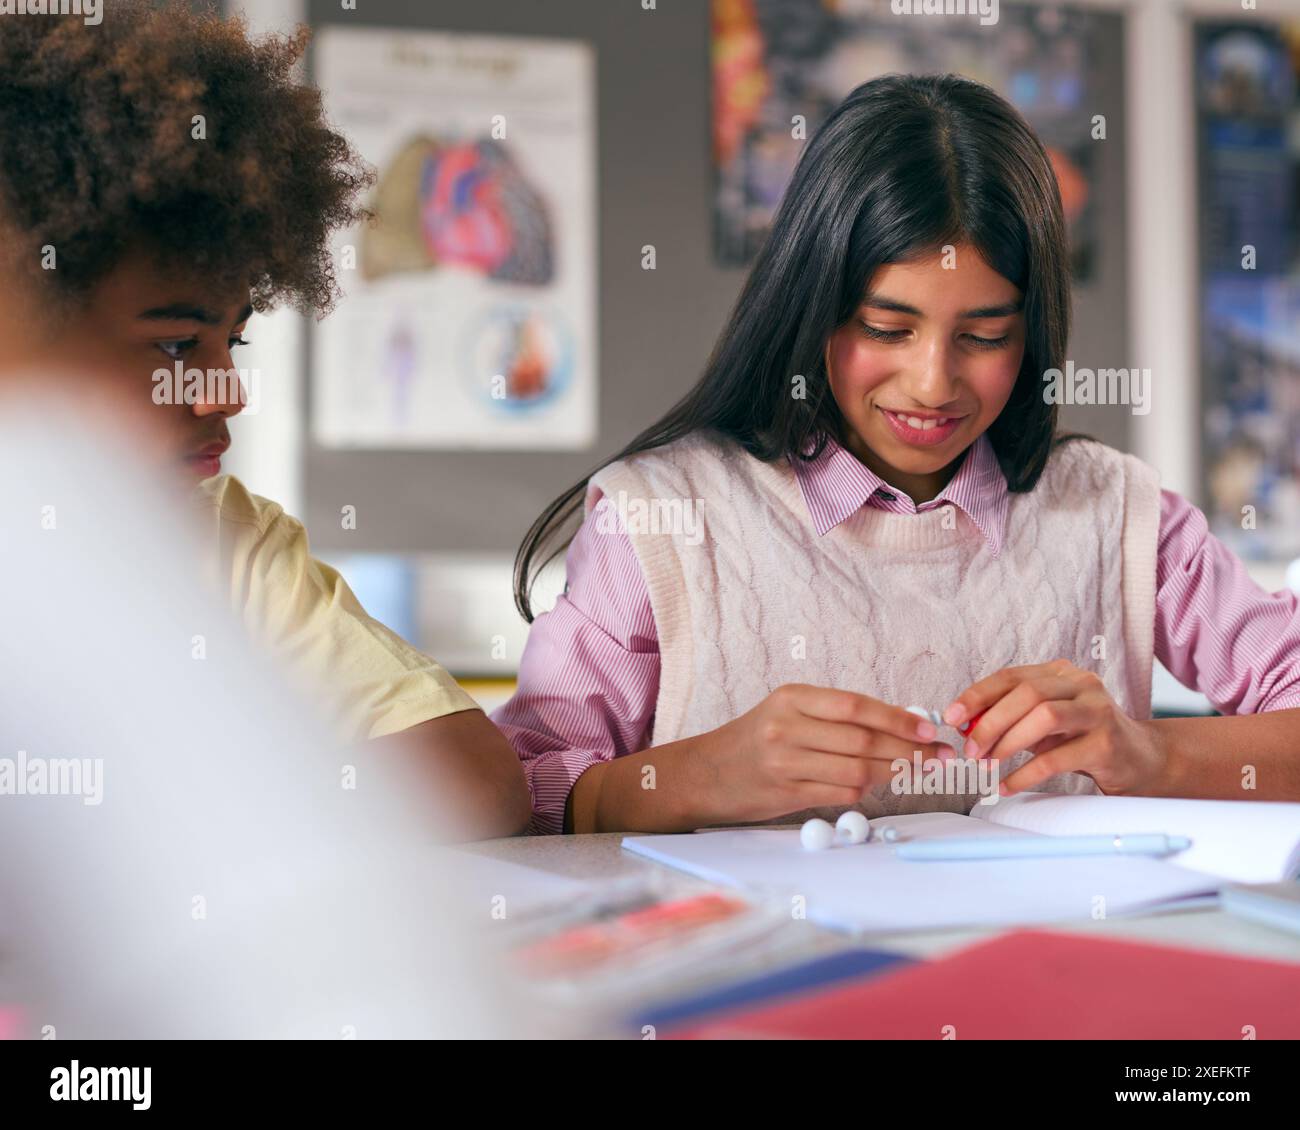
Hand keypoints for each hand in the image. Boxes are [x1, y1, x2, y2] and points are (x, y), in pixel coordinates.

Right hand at [699, 683, 957, 822]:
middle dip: (908, 750)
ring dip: (894, 773)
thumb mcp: (787, 712)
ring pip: (856, 770)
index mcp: (791, 698)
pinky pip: (840, 793)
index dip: (898, 718)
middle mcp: (786, 728)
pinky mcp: (786, 793)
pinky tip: (879, 784)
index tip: (929, 729)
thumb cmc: (755, 739)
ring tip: (918, 772)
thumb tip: (900, 724)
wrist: (706, 773)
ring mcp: (785, 763)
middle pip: (862, 740)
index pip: (856, 706)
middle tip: (938, 756)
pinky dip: (865, 790)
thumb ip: (834, 716)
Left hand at [943, 660, 1166, 796]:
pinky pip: (1058, 758)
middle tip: (969, 749)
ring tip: (987, 765)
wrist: (1139, 759)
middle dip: (990, 722)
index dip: (977, 695)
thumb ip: (1011, 717)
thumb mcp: (1045, 722)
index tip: (951, 716)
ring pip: (1044, 717)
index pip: (1011, 676)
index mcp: (1061, 672)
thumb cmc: (1083, 738)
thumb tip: (966, 727)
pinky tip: (1008, 786)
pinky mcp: (1107, 743)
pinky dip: (1026, 774)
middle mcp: (1082, 684)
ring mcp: (1098, 711)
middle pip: (1027, 693)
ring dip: (1008, 742)